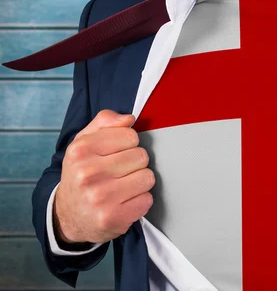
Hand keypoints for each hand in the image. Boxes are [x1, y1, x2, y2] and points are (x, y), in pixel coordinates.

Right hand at [54, 109, 154, 243]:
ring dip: (140, 182)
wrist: (68, 215)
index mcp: (80, 150)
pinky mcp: (113, 218)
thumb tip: (129, 119)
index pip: (130, 135)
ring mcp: (100, 198)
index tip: (117, 153)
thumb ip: (105, 122)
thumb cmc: (81, 174)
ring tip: (122, 186)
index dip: (128, 144)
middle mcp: (87, 174)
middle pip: (141, 156)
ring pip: (148, 177)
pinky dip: (140, 200)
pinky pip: (147, 199)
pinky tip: (124, 202)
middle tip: (119, 172)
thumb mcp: (84, 142)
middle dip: (135, 163)